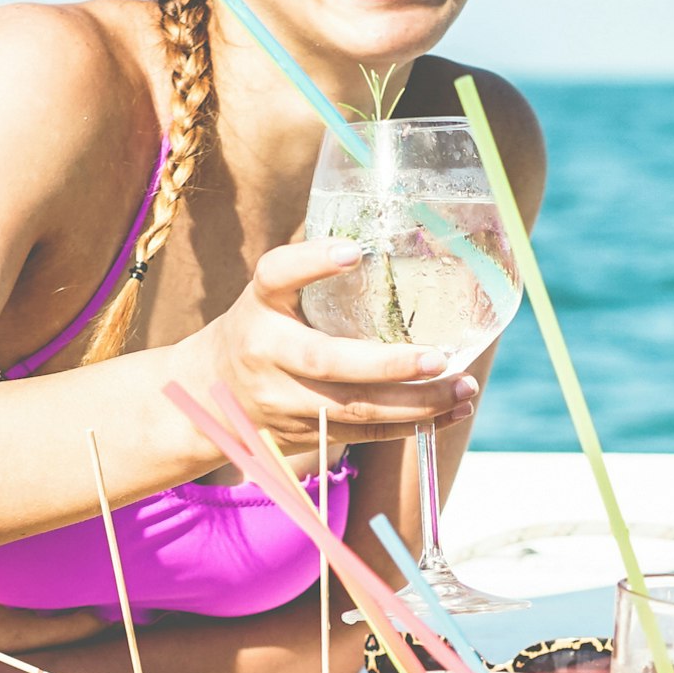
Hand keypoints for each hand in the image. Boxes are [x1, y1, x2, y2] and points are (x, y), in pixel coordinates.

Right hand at [180, 239, 482, 449]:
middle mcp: (266, 353)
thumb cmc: (261, 327)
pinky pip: (364, 433)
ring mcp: (284, 401)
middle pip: (325, 361)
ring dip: (415, 403)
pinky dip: (413, 424)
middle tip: (438, 358)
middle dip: (386, 365)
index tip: (352, 251)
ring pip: (353, 409)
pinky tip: (453, 410)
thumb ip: (315, 272)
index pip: (276, 275)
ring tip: (463, 387)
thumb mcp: (270, 293)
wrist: (210, 394)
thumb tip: (392, 237)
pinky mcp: (305, 434)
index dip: (312, 263)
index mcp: (258, 304)